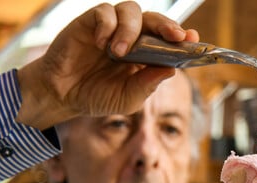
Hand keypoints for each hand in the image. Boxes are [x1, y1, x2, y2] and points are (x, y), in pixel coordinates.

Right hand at [16, 1, 198, 129]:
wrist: (63, 95)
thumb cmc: (98, 96)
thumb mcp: (128, 98)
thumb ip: (148, 84)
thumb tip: (172, 70)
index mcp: (146, 55)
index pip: (168, 40)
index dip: (182, 37)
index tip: (193, 39)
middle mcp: (132, 37)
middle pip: (155, 20)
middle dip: (167, 26)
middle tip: (175, 36)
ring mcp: (112, 28)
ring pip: (131, 10)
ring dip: (131, 29)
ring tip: (120, 52)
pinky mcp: (90, 22)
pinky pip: (104, 12)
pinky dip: (107, 25)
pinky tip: (102, 44)